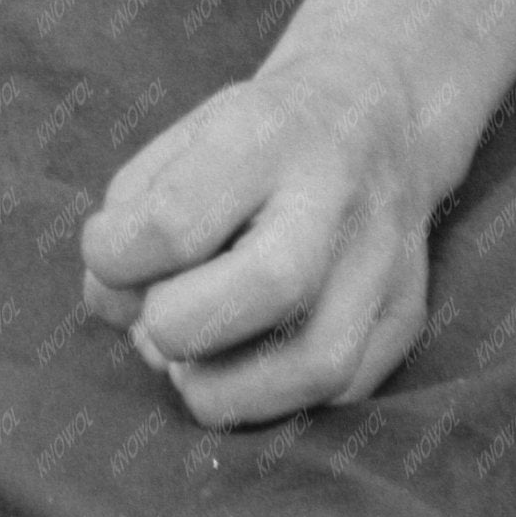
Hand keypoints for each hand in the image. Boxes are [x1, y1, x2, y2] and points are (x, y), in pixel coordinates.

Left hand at [78, 38, 433, 428]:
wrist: (372, 116)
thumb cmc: (251, 138)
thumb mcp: (179, 140)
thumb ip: (130, 218)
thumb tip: (115, 309)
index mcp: (265, 135)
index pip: (176, 221)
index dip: (116, 258)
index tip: (109, 253)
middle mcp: (336, 196)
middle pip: (267, 287)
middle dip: (180, 324)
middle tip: (157, 317)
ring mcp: (382, 261)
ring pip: (317, 365)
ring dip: (227, 390)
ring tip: (189, 364)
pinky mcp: (406, 314)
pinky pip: (341, 393)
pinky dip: (274, 400)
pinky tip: (241, 367)